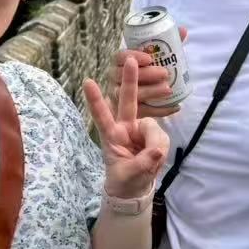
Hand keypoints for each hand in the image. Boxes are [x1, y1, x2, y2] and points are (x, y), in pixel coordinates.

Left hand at [84, 55, 170, 199]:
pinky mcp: (153, 135)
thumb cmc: (125, 179)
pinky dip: (161, 148)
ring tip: (152, 161)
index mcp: (111, 136)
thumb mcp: (129, 175)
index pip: (102, 116)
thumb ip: (142, 163)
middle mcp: (125, 127)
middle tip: (130, 60)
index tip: (87, 81)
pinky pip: (161, 136)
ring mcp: (140, 129)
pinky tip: (157, 158)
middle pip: (128, 100)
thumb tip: (157, 150)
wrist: (137, 187)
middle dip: (130, 81)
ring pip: (152, 127)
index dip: (96, 100)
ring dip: (155, 144)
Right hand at [110, 25, 187, 118]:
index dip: (133, 55)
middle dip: (146, 74)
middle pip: (124, 75)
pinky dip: (160, 110)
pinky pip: (143, 111)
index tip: (149, 58)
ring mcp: (119, 96)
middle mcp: (115, 78)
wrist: (139, 99)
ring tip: (169, 90)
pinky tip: (175, 107)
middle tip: (165, 73)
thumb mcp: (157, 58)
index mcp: (119, 63)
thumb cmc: (149, 72)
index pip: (119, 56)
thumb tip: (183, 31)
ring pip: (131, 94)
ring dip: (151, 92)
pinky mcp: (128, 113)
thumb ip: (168, 44)